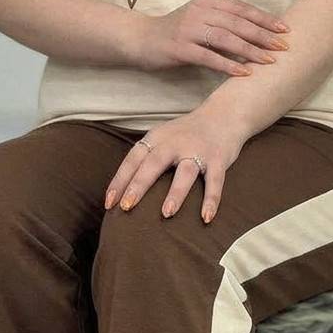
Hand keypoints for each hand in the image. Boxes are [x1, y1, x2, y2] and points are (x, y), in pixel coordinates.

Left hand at [103, 110, 248, 223]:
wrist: (224, 114)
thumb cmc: (187, 134)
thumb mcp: (162, 138)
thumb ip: (146, 158)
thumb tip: (123, 191)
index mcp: (157, 138)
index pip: (133, 160)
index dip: (119, 181)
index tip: (108, 203)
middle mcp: (175, 143)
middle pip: (153, 164)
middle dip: (139, 185)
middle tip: (126, 207)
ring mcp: (197, 150)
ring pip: (185, 172)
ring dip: (175, 193)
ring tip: (166, 213)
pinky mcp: (218, 159)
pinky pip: (215, 181)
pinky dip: (211, 199)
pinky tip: (206, 218)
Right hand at [133, 0, 289, 75]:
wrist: (139, 39)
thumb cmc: (174, 32)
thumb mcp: (200, 19)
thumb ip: (223, 22)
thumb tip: (256, 32)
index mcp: (208, 2)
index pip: (242, 9)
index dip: (265, 18)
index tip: (285, 28)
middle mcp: (199, 12)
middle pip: (238, 23)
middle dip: (264, 35)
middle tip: (284, 47)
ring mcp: (188, 29)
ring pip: (226, 39)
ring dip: (250, 51)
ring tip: (269, 61)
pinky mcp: (180, 48)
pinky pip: (208, 57)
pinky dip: (228, 65)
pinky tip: (244, 73)